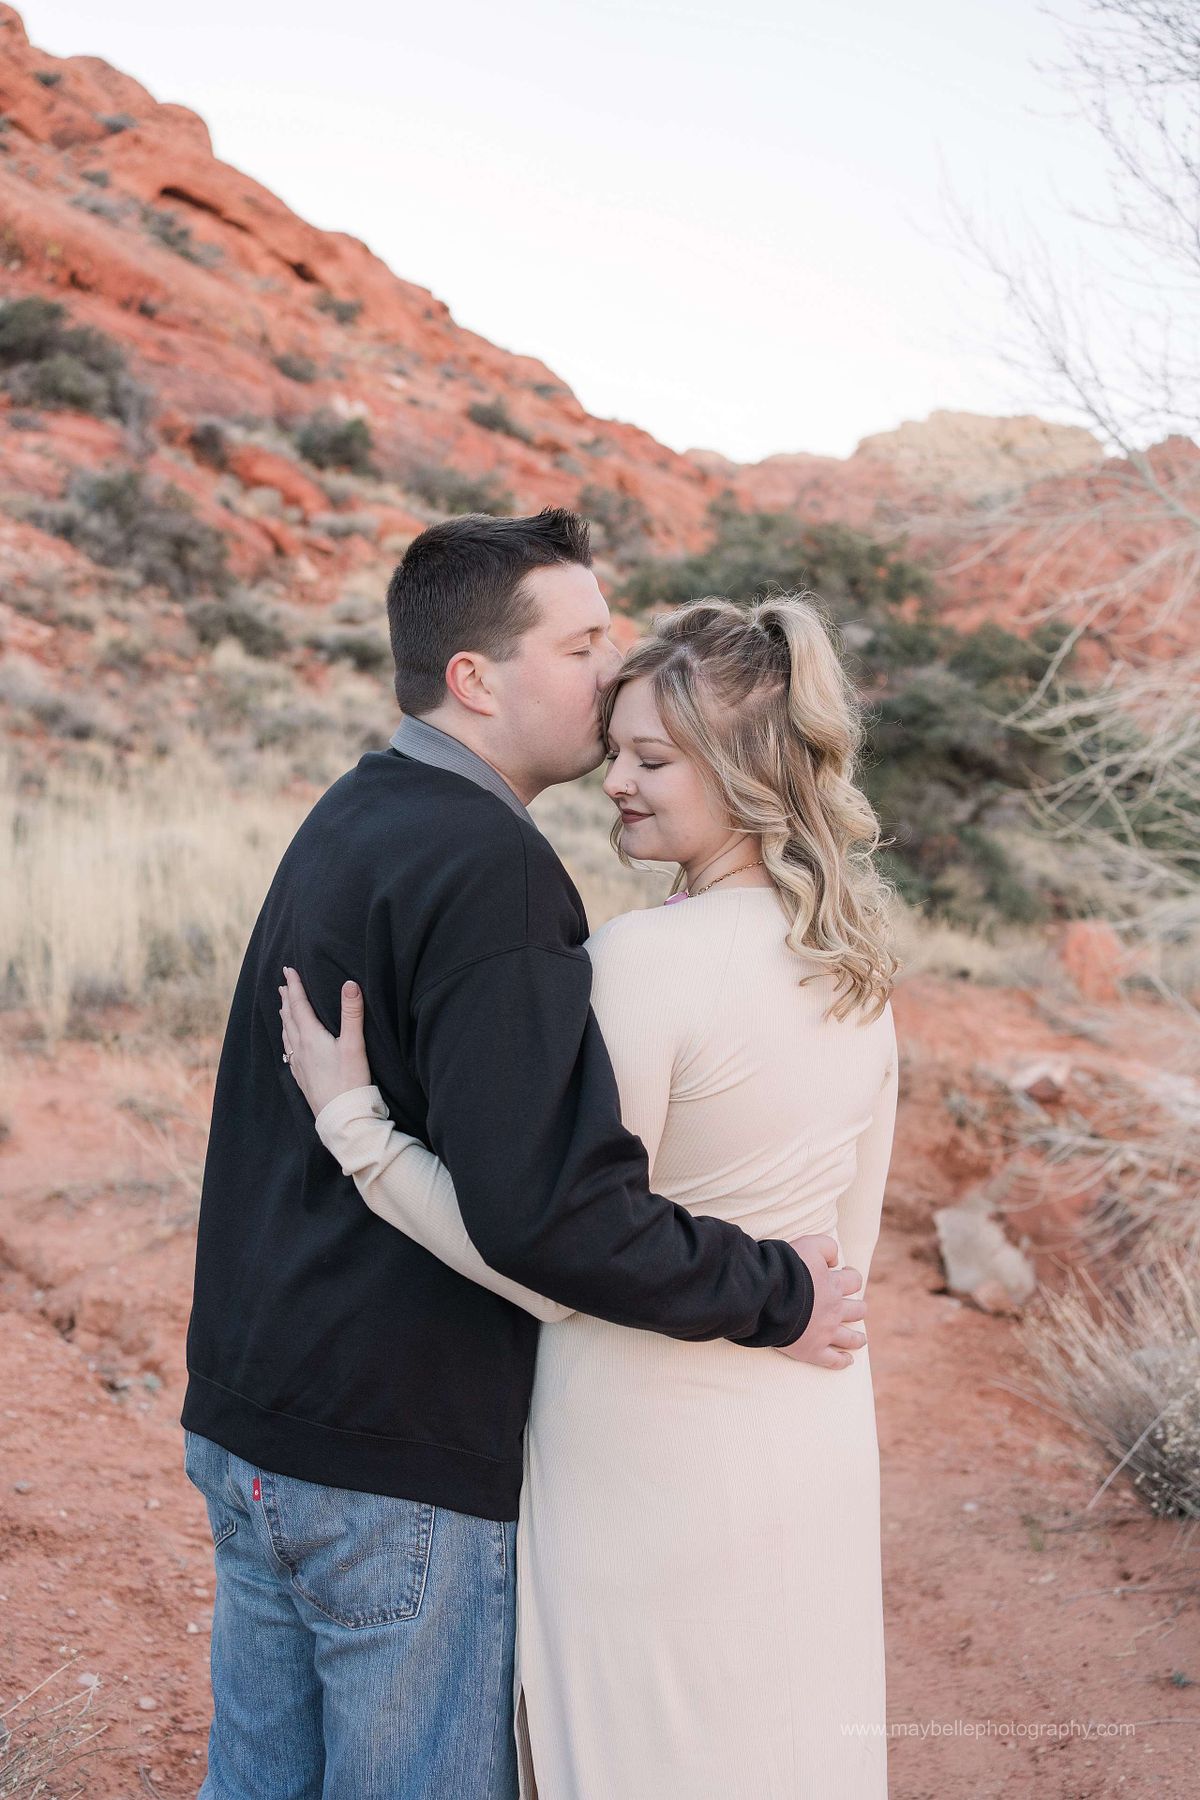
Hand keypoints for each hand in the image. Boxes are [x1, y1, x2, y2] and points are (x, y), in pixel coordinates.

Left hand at [278, 965, 372, 1117]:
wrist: (341, 1117)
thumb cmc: (350, 1081)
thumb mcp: (354, 1045)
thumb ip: (352, 1013)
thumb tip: (350, 984)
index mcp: (311, 1036)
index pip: (299, 1004)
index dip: (294, 986)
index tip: (288, 969)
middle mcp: (300, 1049)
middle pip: (289, 1018)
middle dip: (287, 999)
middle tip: (283, 984)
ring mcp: (299, 1064)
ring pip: (287, 1035)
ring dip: (285, 1018)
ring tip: (283, 1008)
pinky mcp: (302, 1078)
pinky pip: (289, 1051)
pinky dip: (287, 1039)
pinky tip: (289, 1044)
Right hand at [773, 1234, 866, 1369]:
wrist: (767, 1296)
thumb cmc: (785, 1268)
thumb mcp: (809, 1244)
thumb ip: (827, 1247)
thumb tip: (836, 1260)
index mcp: (833, 1285)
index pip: (854, 1281)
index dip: (852, 1277)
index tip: (847, 1276)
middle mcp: (834, 1310)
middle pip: (857, 1310)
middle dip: (858, 1308)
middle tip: (855, 1309)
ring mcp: (825, 1332)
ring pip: (850, 1338)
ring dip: (857, 1338)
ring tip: (860, 1339)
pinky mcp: (813, 1350)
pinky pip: (833, 1360)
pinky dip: (842, 1361)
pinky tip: (848, 1361)